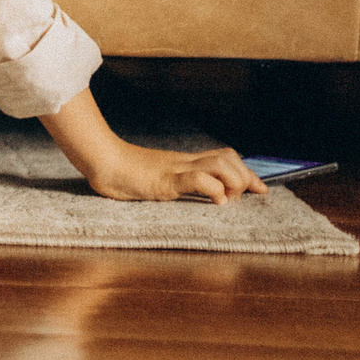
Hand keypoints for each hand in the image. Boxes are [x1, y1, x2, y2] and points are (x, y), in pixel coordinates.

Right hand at [76, 140, 266, 203]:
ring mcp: (175, 169)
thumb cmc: (118, 173)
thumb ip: (166, 182)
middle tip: (242, 197)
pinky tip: (216, 202)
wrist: (100, 162)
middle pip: (229, 156)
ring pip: (221, 164)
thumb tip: (178, 194)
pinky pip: (199, 179)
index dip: (246, 171)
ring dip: (233, 182)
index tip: (260, 188)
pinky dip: (215, 190)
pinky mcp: (166, 180)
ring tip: (226, 199)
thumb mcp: (150, 178)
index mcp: (182, 162)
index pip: (223, 158)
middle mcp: (184, 162)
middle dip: (244, 176)